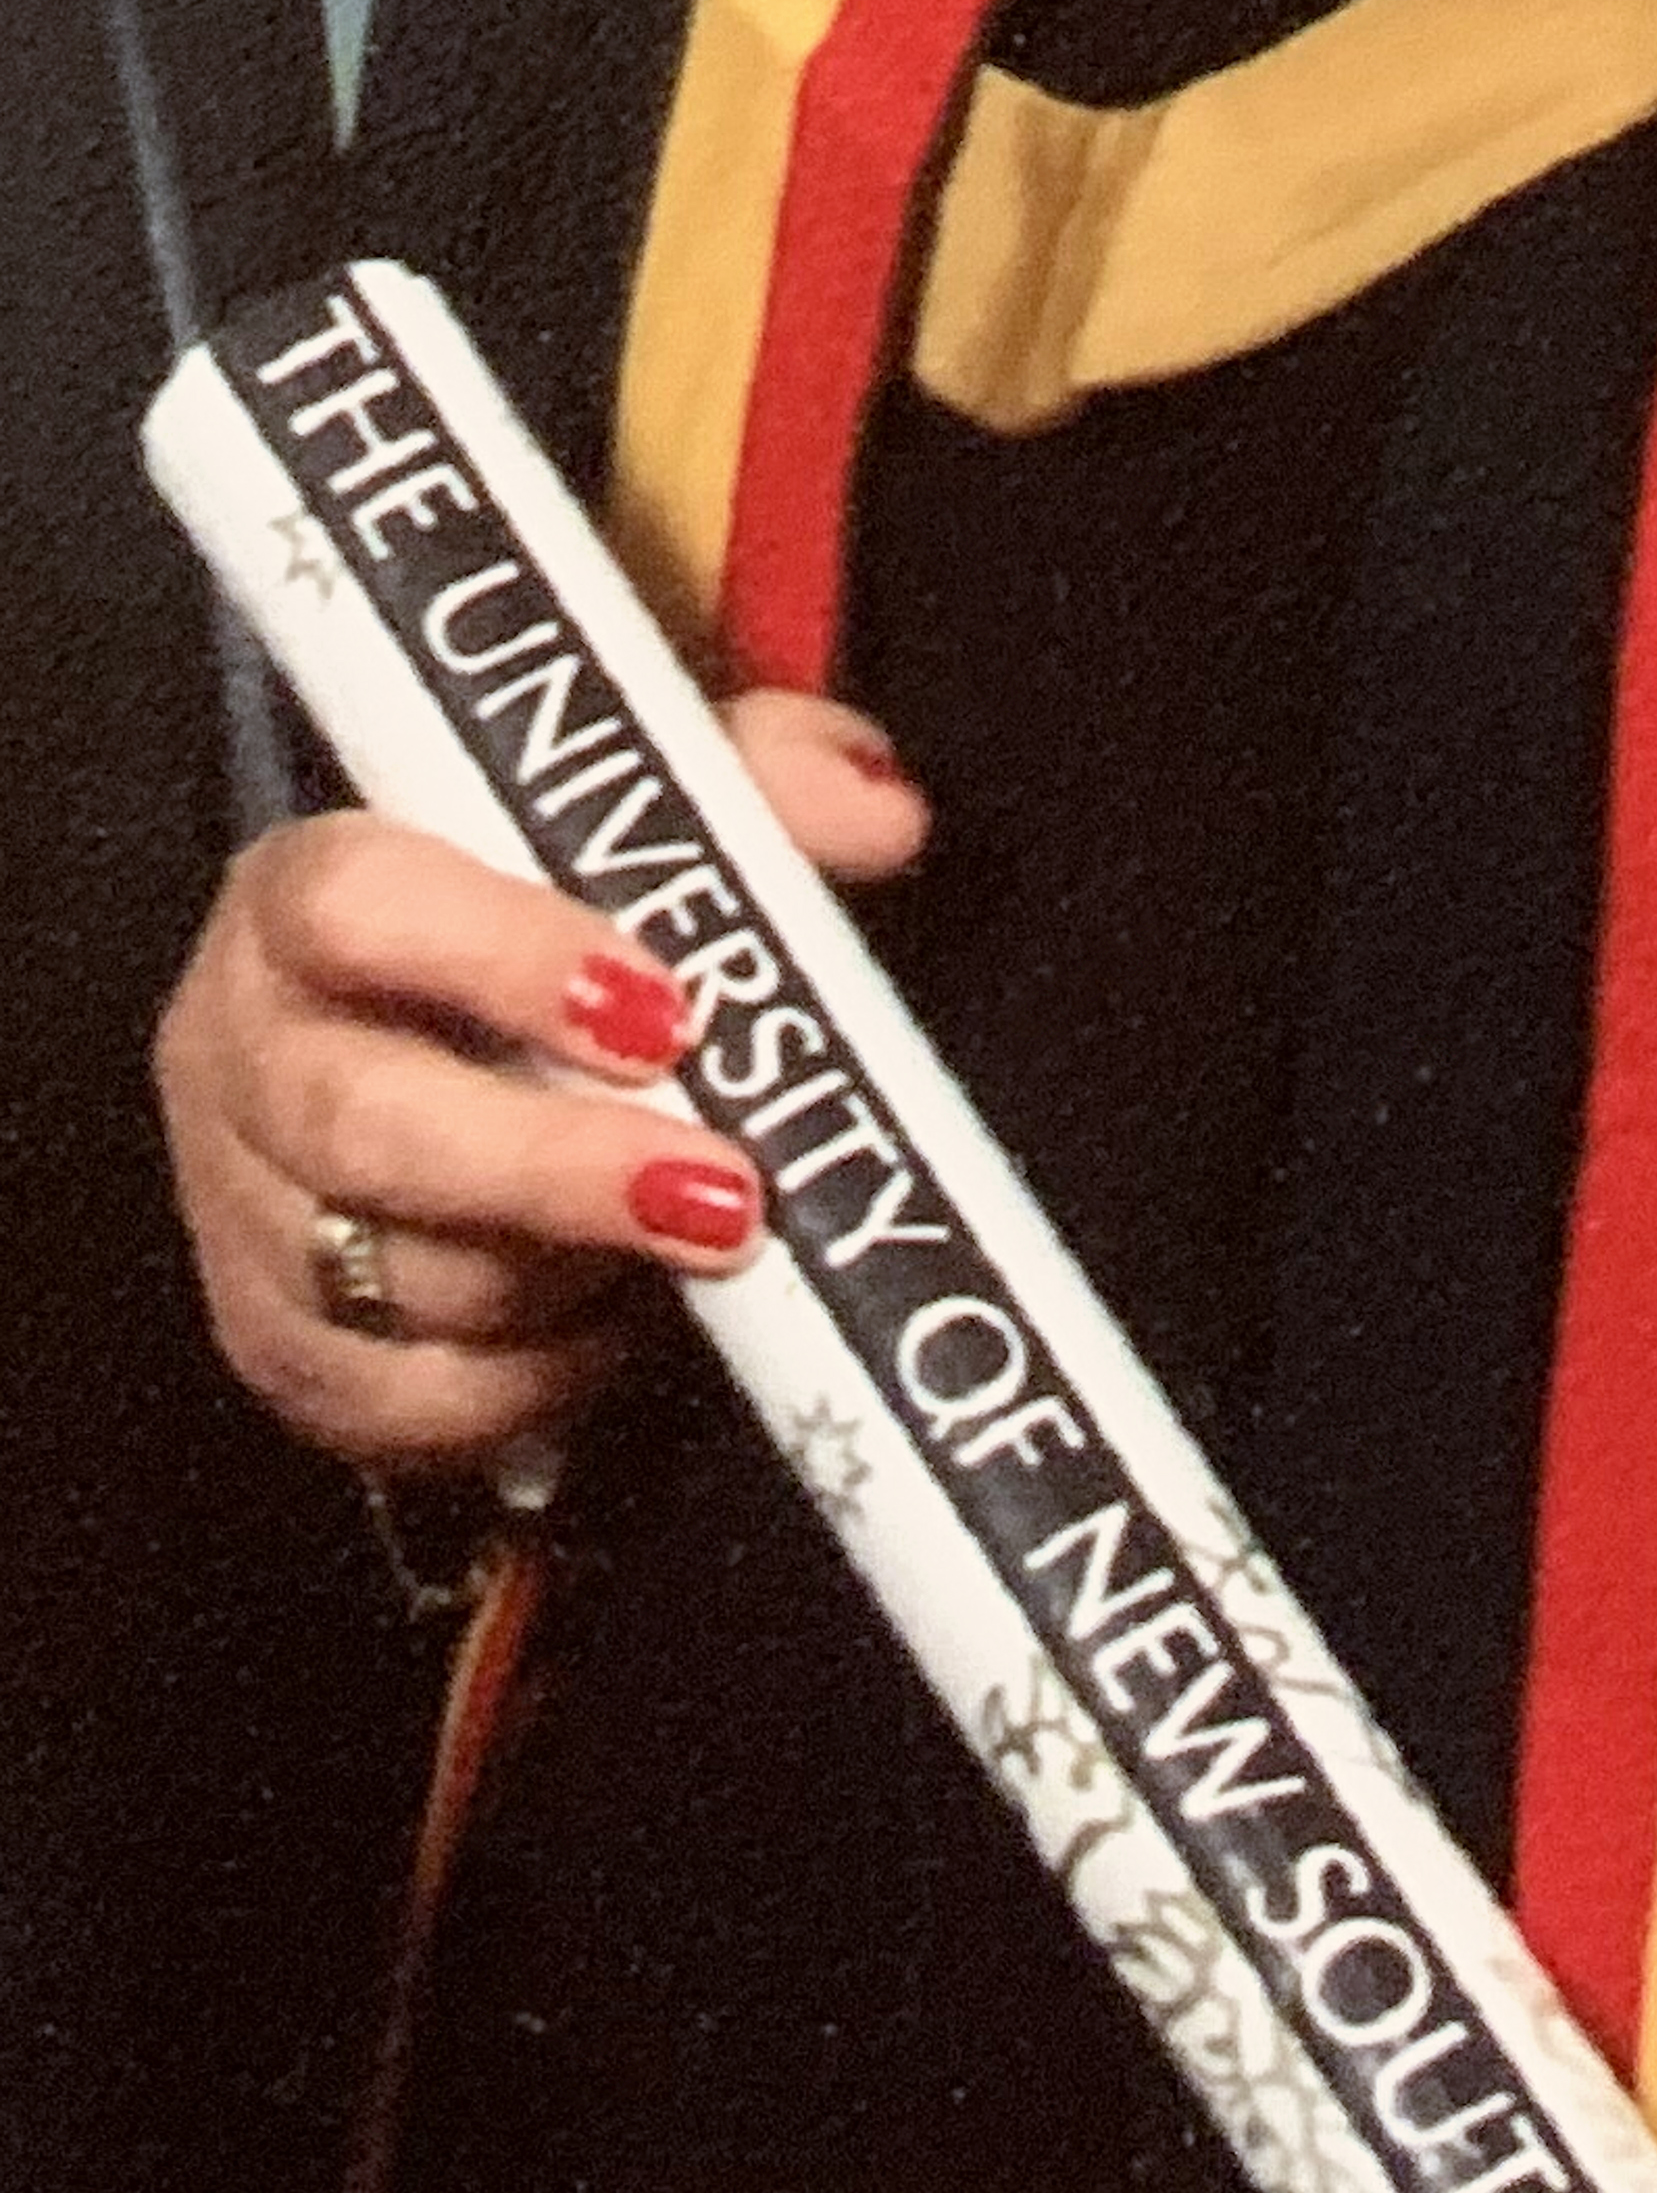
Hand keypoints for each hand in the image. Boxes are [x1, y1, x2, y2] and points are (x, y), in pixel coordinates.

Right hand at [154, 688, 929, 1470]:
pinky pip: (386, 1406)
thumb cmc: (542, 906)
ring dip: (559, 1279)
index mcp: (304, 891)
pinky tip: (614, 1329)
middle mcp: (240, 1049)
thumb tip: (880, 813)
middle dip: (554, 1171)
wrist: (441, 1029)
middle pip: (360, 1123)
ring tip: (688, 1249)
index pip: (360, 906)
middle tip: (726, 1199)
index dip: (506, 958)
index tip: (666, 1014)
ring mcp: (242, 1210)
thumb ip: (756, 785)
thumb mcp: (643, 811)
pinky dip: (519, 1386)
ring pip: (385, 1279)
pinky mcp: (275, 1348)